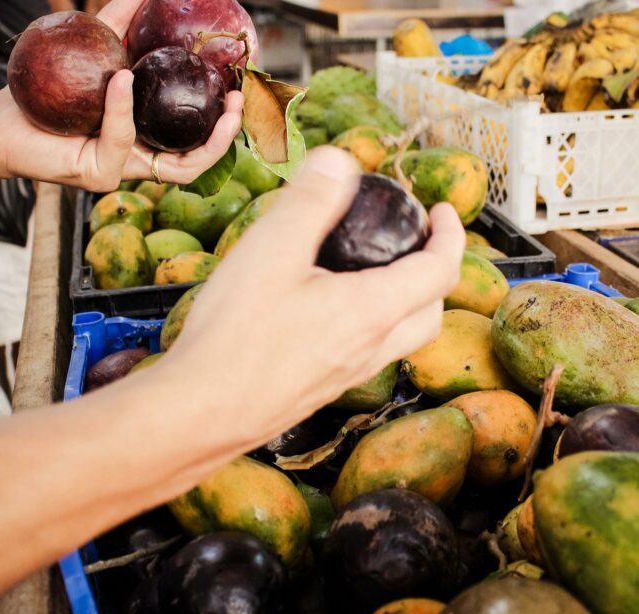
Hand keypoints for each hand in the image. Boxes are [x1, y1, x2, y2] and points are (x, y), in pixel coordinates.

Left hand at [0, 0, 242, 190]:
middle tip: (236, 104)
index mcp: (144, 141)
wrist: (2, 124)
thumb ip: (117, 30)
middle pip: (197, 163)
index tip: (235, 92)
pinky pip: (121, 142)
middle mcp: (140, 161)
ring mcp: (122, 172)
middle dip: (224, 137)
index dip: (220, 125)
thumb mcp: (89, 57)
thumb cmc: (45, 97)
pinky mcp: (99, 175)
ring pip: (179, 169)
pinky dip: (122, 109)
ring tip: (221, 106)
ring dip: (207, 142)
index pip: (194, 142)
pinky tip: (123, 79)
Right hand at [164, 147, 465, 445]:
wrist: (203, 412)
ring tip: (378, 276)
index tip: (440, 212)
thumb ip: (311, 201)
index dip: (450, 235)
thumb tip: (339, 161)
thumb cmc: (237, 335)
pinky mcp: (322, 390)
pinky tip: (331, 314)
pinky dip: (373, 327)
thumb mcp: (271, 250)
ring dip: (407, 304)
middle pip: (430, 312)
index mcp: (373, 311)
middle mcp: (371, 349)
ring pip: (401, 339)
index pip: (440, 271)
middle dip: (435, 274)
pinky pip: (368, 355)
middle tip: (416, 245)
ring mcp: (347, 375)